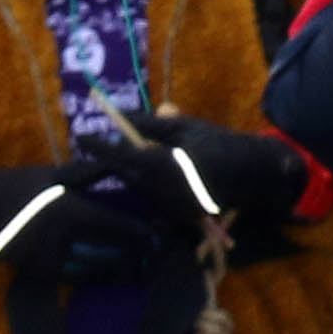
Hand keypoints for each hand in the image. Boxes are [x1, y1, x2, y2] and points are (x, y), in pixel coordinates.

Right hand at [0, 160, 162, 280]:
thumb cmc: (19, 186)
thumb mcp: (55, 174)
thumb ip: (91, 172)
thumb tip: (126, 161)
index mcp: (70, 209)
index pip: (118, 225)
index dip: (143, 232)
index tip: (161, 233)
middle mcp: (64, 238)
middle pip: (114, 251)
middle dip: (139, 255)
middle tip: (158, 254)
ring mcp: (51, 258)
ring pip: (98, 269)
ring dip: (123, 270)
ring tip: (143, 267)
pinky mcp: (42, 272)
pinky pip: (78, 278)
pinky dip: (98, 277)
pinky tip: (112, 274)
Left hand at [94, 111, 310, 230]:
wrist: (251, 172)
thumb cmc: (216, 142)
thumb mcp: (183, 127)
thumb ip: (150, 124)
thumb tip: (118, 118)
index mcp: (167, 164)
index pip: (124, 157)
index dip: (100, 147)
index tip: (81, 136)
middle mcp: (166, 189)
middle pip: (126, 175)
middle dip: (111, 162)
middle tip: (95, 152)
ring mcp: (172, 205)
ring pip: (137, 187)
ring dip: (128, 173)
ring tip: (123, 161)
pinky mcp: (178, 215)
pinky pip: (152, 198)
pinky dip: (146, 185)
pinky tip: (150, 176)